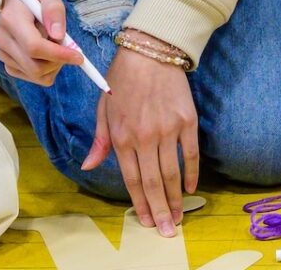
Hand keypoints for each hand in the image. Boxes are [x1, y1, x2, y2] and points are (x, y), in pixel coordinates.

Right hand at [0, 0, 77, 85]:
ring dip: (53, 65)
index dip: (59, 55)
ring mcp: (1, 52)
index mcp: (10, 18)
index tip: (79, 57)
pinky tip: (48, 52)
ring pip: (34, 74)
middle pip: (33, 66)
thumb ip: (54, 9)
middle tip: (71, 48)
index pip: (34, 46)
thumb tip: (58, 36)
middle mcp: (1, 38)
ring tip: (57, 44)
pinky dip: (45, 70)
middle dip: (58, 62)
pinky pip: (31, 77)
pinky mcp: (6, 61)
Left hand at [83, 40, 199, 236]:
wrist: (151, 50)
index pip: (132, 180)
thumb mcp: (103, 108)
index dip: (139, 204)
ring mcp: (168, 129)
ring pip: (172, 173)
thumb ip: (100, 141)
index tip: (146, 221)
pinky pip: (191, 154)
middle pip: (153, 183)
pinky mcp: (187, 120)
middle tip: (167, 230)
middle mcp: (145, 137)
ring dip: (175, 199)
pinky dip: (192, 173)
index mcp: (122, 136)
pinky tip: (190, 188)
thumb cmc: (123, 79)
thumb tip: (88, 167)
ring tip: (178, 217)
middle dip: (160, 210)